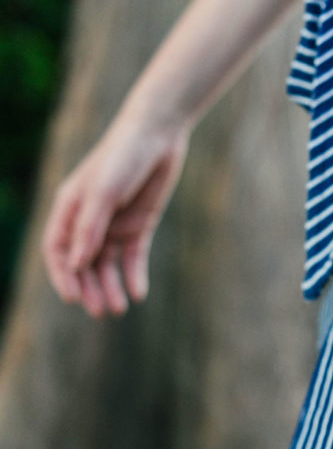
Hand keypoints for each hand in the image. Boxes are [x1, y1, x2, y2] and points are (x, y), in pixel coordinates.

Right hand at [41, 111, 189, 317]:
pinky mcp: (139, 224)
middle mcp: (89, 220)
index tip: (73, 298)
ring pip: (108, 264)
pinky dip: (134, 275)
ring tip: (118, 309)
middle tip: (100, 312)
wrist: (157, 136)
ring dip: (111, 286)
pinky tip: (139, 293)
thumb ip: (90, 228)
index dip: (63, 276)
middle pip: (83, 263)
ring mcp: (114, 223)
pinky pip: (133, 256)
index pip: (58, 251)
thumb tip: (76, 264)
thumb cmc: (122, 158)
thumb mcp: (104, 193)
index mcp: (69, 209)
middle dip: (89, 288)